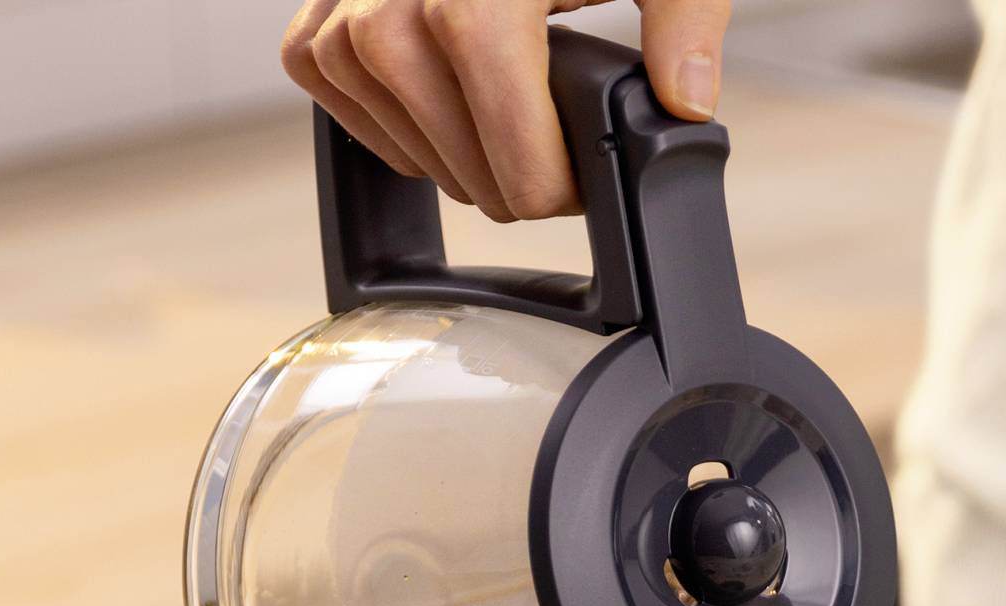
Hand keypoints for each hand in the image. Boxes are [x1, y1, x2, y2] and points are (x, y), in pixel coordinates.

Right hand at [283, 0, 729, 221]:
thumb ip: (686, 23)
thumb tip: (684, 104)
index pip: (510, 153)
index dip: (552, 186)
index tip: (579, 183)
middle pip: (455, 160)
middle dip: (510, 179)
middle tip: (551, 163)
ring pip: (394, 137)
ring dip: (450, 158)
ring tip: (501, 137)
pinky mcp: (319, 0)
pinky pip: (331, 89)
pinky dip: (382, 115)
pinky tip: (433, 106)